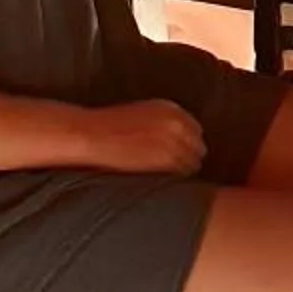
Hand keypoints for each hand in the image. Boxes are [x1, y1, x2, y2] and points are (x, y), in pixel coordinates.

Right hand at [73, 100, 205, 174]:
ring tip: (165, 178)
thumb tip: (179, 142)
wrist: (93, 135)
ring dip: (183, 171)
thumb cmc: (111, 127)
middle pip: (199, 148)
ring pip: (193, 163)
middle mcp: (178, 123)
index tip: (180, 156)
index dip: (188, 146)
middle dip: (189, 158)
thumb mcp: (143, 114)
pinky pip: (183, 174)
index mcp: (172, 109)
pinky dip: (176, 180)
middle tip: (174, 170)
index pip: (196, 131)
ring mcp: (174, 141)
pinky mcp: (166, 159)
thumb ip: (165, 125)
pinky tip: (162, 182)